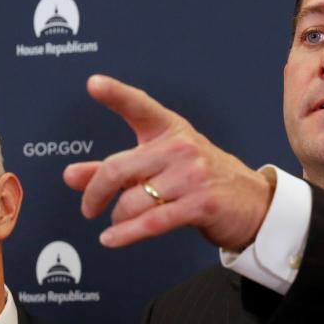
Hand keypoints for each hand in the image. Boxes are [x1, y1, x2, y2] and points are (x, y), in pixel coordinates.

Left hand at [63, 74, 274, 249]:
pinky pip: (151, 222)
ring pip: (133, 201)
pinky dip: (125, 234)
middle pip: (119, 169)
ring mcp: (192, 176)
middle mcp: (180, 148)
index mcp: (170, 130)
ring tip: (117, 222)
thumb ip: (114, 169)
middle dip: (95, 193)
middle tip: (88, 207)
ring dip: (117, 217)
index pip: (140, 106)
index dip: (116, 95)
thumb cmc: (199, 180)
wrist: (252, 203)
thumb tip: (71, 176)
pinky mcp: (200, 204)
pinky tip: (111, 239)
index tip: (94, 84)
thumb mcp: (159, 165)